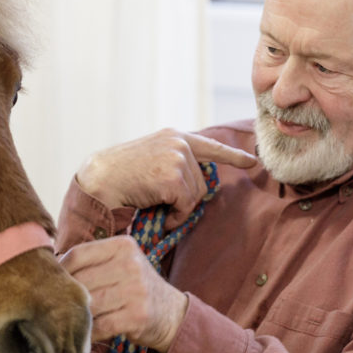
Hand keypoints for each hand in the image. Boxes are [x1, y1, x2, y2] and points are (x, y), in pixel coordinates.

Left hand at [59, 236, 187, 352]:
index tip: (51, 283)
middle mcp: (131, 264)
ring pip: (89, 304)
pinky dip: (88, 333)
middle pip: (81, 280)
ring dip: (77, 315)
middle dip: (67, 296)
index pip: (78, 254)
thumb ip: (91, 262)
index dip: (60, 271)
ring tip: (68, 320)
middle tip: (55, 306)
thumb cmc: (135, 287)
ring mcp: (136, 290)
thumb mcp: (120, 263)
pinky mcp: (137, 316)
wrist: (172, 313)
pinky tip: (84, 334)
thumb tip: (48, 270)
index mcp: (122, 246)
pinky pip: (100, 326)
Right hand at [77, 129, 255, 227]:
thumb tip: (197, 184)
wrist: (100, 179)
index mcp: (174, 137)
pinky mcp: (174, 177)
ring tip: (153, 204)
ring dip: (177, 208)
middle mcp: (179, 143)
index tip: (252, 160)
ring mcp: (178, 159)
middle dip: (184, 198)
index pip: (210, 146)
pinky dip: (173, 216)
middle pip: (201, 182)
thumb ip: (173, 161)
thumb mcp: (150, 157)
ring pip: (194, 196)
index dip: (232, 156)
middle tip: (158, 200)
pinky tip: (156, 212)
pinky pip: (185, 206)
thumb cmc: (119, 174)